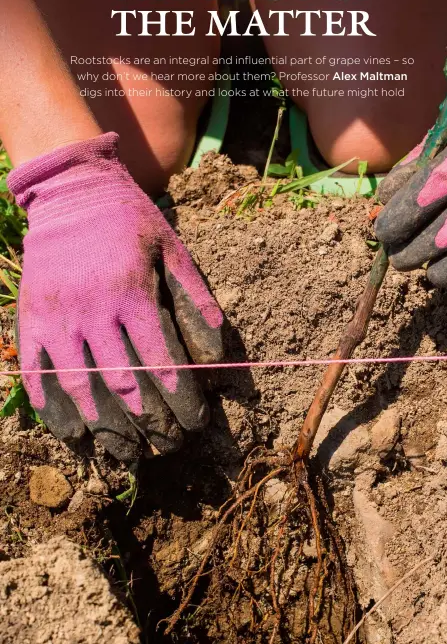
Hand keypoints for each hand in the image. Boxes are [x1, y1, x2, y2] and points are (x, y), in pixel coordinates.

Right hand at [8, 133, 222, 461]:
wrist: (71, 190)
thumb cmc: (131, 223)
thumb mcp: (174, 251)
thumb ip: (197, 301)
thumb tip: (218, 357)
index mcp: (133, 292)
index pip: (162, 362)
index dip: (182, 400)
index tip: (196, 424)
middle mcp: (93, 310)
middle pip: (124, 383)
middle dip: (150, 423)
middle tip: (169, 446)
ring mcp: (57, 317)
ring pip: (81, 387)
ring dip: (106, 427)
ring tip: (129, 453)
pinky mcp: (30, 319)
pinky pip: (38, 373)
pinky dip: (53, 410)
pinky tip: (75, 436)